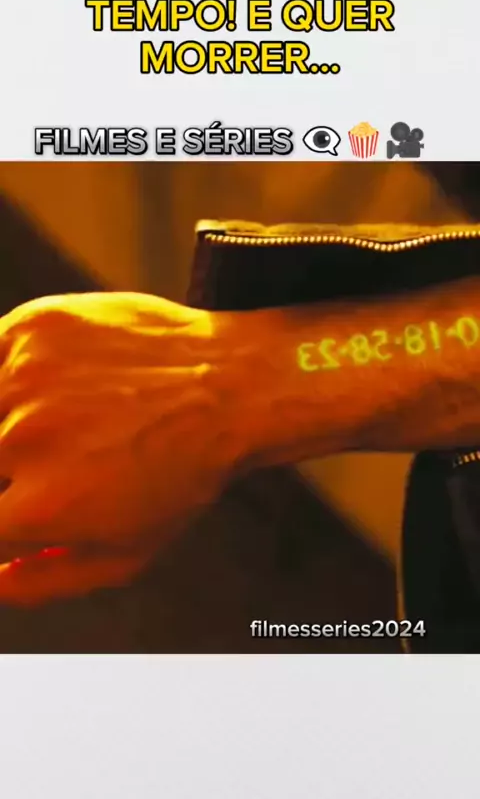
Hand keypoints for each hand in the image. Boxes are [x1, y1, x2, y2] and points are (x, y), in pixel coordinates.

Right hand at [0, 292, 243, 603]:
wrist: (230, 387)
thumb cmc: (183, 475)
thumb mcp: (128, 554)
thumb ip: (47, 580)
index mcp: (41, 508)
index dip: (9, 515)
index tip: (24, 503)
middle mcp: (23, 440)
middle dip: (10, 473)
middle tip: (66, 460)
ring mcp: (26, 377)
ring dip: (7, 424)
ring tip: (62, 425)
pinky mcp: (34, 328)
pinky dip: (5, 377)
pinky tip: (40, 384)